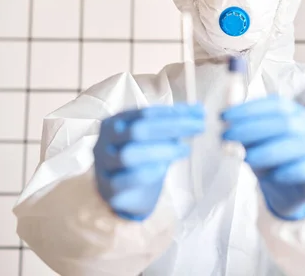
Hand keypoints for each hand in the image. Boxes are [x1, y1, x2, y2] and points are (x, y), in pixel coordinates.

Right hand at [93, 104, 204, 220]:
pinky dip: (147, 173)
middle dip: (172, 126)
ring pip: (130, 155)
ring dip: (162, 151)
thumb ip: (172, 126)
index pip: (146, 113)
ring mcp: (104, 164)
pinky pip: (126, 180)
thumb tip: (199, 110)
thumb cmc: (142, 159)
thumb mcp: (155, 139)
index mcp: (116, 122)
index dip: (174, 112)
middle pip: (139, 130)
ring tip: (186, 150)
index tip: (200, 113)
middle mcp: (105, 140)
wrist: (122, 194)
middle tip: (200, 127)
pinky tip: (164, 169)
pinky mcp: (108, 188)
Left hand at [222, 96, 304, 220]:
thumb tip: (229, 88)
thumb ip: (240, 117)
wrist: (286, 190)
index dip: (249, 109)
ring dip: (268, 152)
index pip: (275, 104)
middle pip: (284, 123)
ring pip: (297, 145)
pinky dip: (289, 172)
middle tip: (226, 136)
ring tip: (245, 158)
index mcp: (293, 112)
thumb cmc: (268, 157)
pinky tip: (270, 176)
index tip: (224, 116)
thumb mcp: (251, 137)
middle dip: (252, 129)